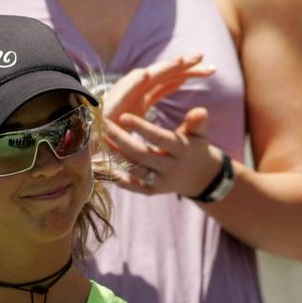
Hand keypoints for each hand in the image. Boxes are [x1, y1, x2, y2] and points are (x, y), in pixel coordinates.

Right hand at [102, 54, 214, 160]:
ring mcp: (120, 98)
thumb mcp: (148, 138)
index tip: (213, 70)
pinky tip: (144, 76)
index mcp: (141, 98)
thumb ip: (164, 127)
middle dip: (181, 64)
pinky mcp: (107, 108)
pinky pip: (119, 94)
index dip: (188, 73)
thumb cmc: (119, 150)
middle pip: (160, 74)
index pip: (168, 80)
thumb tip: (194, 116)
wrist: (91, 157)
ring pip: (143, 78)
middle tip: (202, 56)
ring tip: (180, 61)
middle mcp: (132, 94)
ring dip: (159, 69)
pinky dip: (130, 85)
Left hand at [108, 105, 222, 197]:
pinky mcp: (151, 191)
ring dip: (116, 155)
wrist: (199, 177)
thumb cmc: (194, 146)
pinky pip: (132, 186)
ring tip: (101, 140)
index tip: (123, 116)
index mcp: (181, 150)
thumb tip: (199, 111)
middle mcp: (170, 168)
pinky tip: (101, 166)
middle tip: (104, 126)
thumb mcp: (199, 133)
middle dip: (120, 140)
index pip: (159, 138)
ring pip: (134, 169)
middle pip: (141, 154)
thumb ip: (196, 122)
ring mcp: (160, 182)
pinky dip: (117, 177)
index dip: (141, 128)